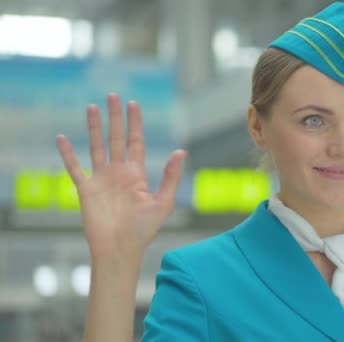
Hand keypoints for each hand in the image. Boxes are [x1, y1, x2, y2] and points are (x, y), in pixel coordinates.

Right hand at [56, 94, 185, 260]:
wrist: (120, 249)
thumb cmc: (143, 230)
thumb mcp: (163, 202)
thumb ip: (171, 176)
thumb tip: (181, 151)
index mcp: (137, 174)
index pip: (136, 142)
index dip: (135, 123)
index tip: (133, 104)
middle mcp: (118, 173)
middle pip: (116, 138)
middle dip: (115, 117)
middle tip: (113, 96)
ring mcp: (101, 180)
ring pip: (96, 147)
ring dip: (94, 128)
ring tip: (92, 107)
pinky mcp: (86, 190)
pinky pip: (74, 168)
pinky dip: (67, 154)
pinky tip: (62, 138)